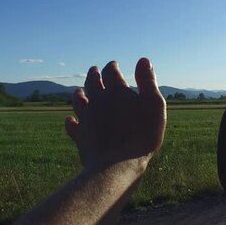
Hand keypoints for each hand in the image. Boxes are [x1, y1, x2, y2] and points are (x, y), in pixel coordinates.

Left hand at [65, 58, 165, 172]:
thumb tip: (144, 60)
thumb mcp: (154, 104)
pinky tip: (71, 120)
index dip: (112, 66)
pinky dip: (71, 121)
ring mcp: (87, 117)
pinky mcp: (80, 135)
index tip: (114, 65)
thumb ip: (148, 81)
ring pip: (79, 100)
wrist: (118, 164)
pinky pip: (72, 125)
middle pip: (92, 81)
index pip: (111, 71)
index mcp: (116, 90)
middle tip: (95, 71)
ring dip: (79, 94)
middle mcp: (98, 99)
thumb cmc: (142, 134)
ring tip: (80, 91)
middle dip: (94, 75)